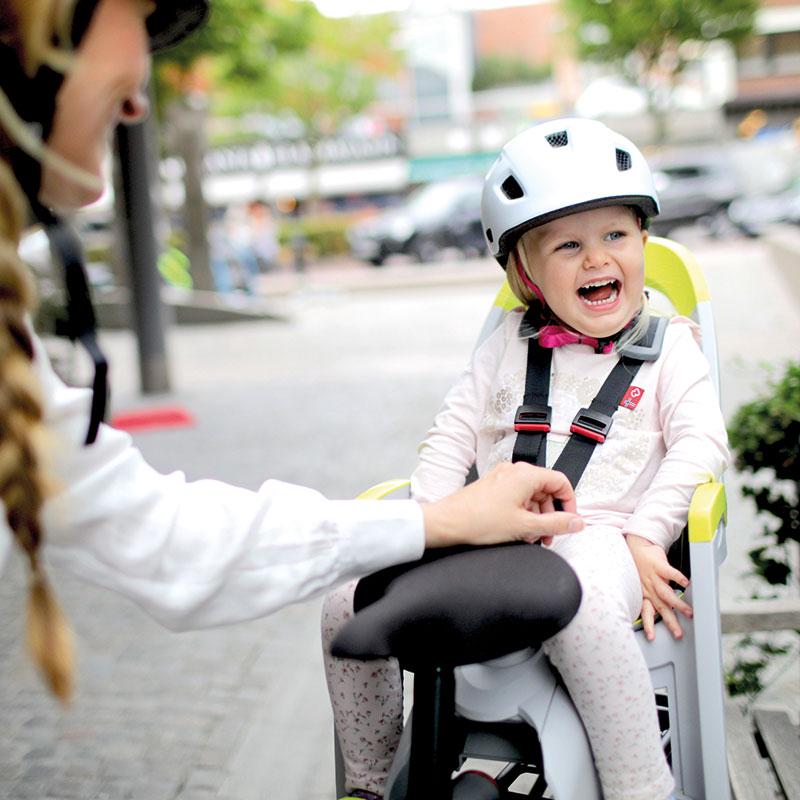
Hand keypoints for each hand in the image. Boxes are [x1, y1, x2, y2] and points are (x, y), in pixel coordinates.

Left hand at [421, 462, 583, 548]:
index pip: (561, 482)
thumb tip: (577, 522)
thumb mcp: (525, 526)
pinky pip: (517, 498)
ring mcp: (502, 478)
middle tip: (549, 536)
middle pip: (546, 491)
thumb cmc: (478, 521)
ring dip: (536, 517)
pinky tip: (518, 531)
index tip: (569, 522)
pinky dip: (522, 514)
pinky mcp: (493, 488)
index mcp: (525, 475)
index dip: (569, 504)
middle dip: (551, 515)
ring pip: (531, 496)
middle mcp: (514, 472)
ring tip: (531, 537)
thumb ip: (556, 524)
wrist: (446, 523)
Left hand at [626, 534, 691, 640]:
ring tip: (689, 613)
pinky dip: (678, 577)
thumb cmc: (640, 567)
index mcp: (644, 593)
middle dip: (670, 622)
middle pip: (660, 608)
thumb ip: (650, 597)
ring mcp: (653, 577)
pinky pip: (669, 572)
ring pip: (666, 593)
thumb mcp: (641, 584)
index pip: (646, 612)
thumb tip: (662, 611)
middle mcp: (648, 587)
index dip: (648, 625)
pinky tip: (686, 584)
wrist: (637, 546)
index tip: (652, 638)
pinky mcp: (658, 565)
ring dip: (678, 604)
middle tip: (678, 633)